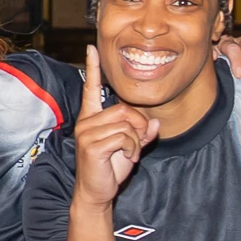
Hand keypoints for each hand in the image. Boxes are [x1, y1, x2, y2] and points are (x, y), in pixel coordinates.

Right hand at [73, 46, 154, 208]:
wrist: (96, 192)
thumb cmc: (110, 167)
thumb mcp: (131, 146)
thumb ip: (142, 132)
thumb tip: (154, 123)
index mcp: (92, 118)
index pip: (91, 88)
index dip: (93, 68)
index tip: (91, 48)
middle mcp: (86, 122)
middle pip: (126, 109)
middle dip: (139, 127)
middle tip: (136, 144)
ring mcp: (86, 133)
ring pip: (127, 123)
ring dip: (136, 140)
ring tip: (128, 152)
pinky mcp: (91, 145)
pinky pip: (124, 136)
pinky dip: (132, 148)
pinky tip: (125, 157)